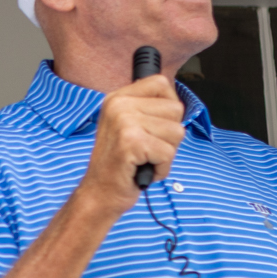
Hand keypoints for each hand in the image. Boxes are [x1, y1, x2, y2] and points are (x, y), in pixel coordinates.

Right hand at [85, 70, 185, 200]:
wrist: (99, 194)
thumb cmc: (120, 164)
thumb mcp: (128, 126)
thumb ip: (148, 109)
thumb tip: (175, 102)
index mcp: (117, 98)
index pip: (161, 83)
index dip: (168, 108)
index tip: (154, 127)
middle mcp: (119, 105)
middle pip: (176, 109)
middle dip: (169, 135)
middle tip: (146, 149)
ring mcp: (124, 121)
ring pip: (177, 132)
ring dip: (166, 153)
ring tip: (144, 159)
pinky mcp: (131, 142)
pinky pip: (169, 153)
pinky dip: (162, 169)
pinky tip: (144, 170)